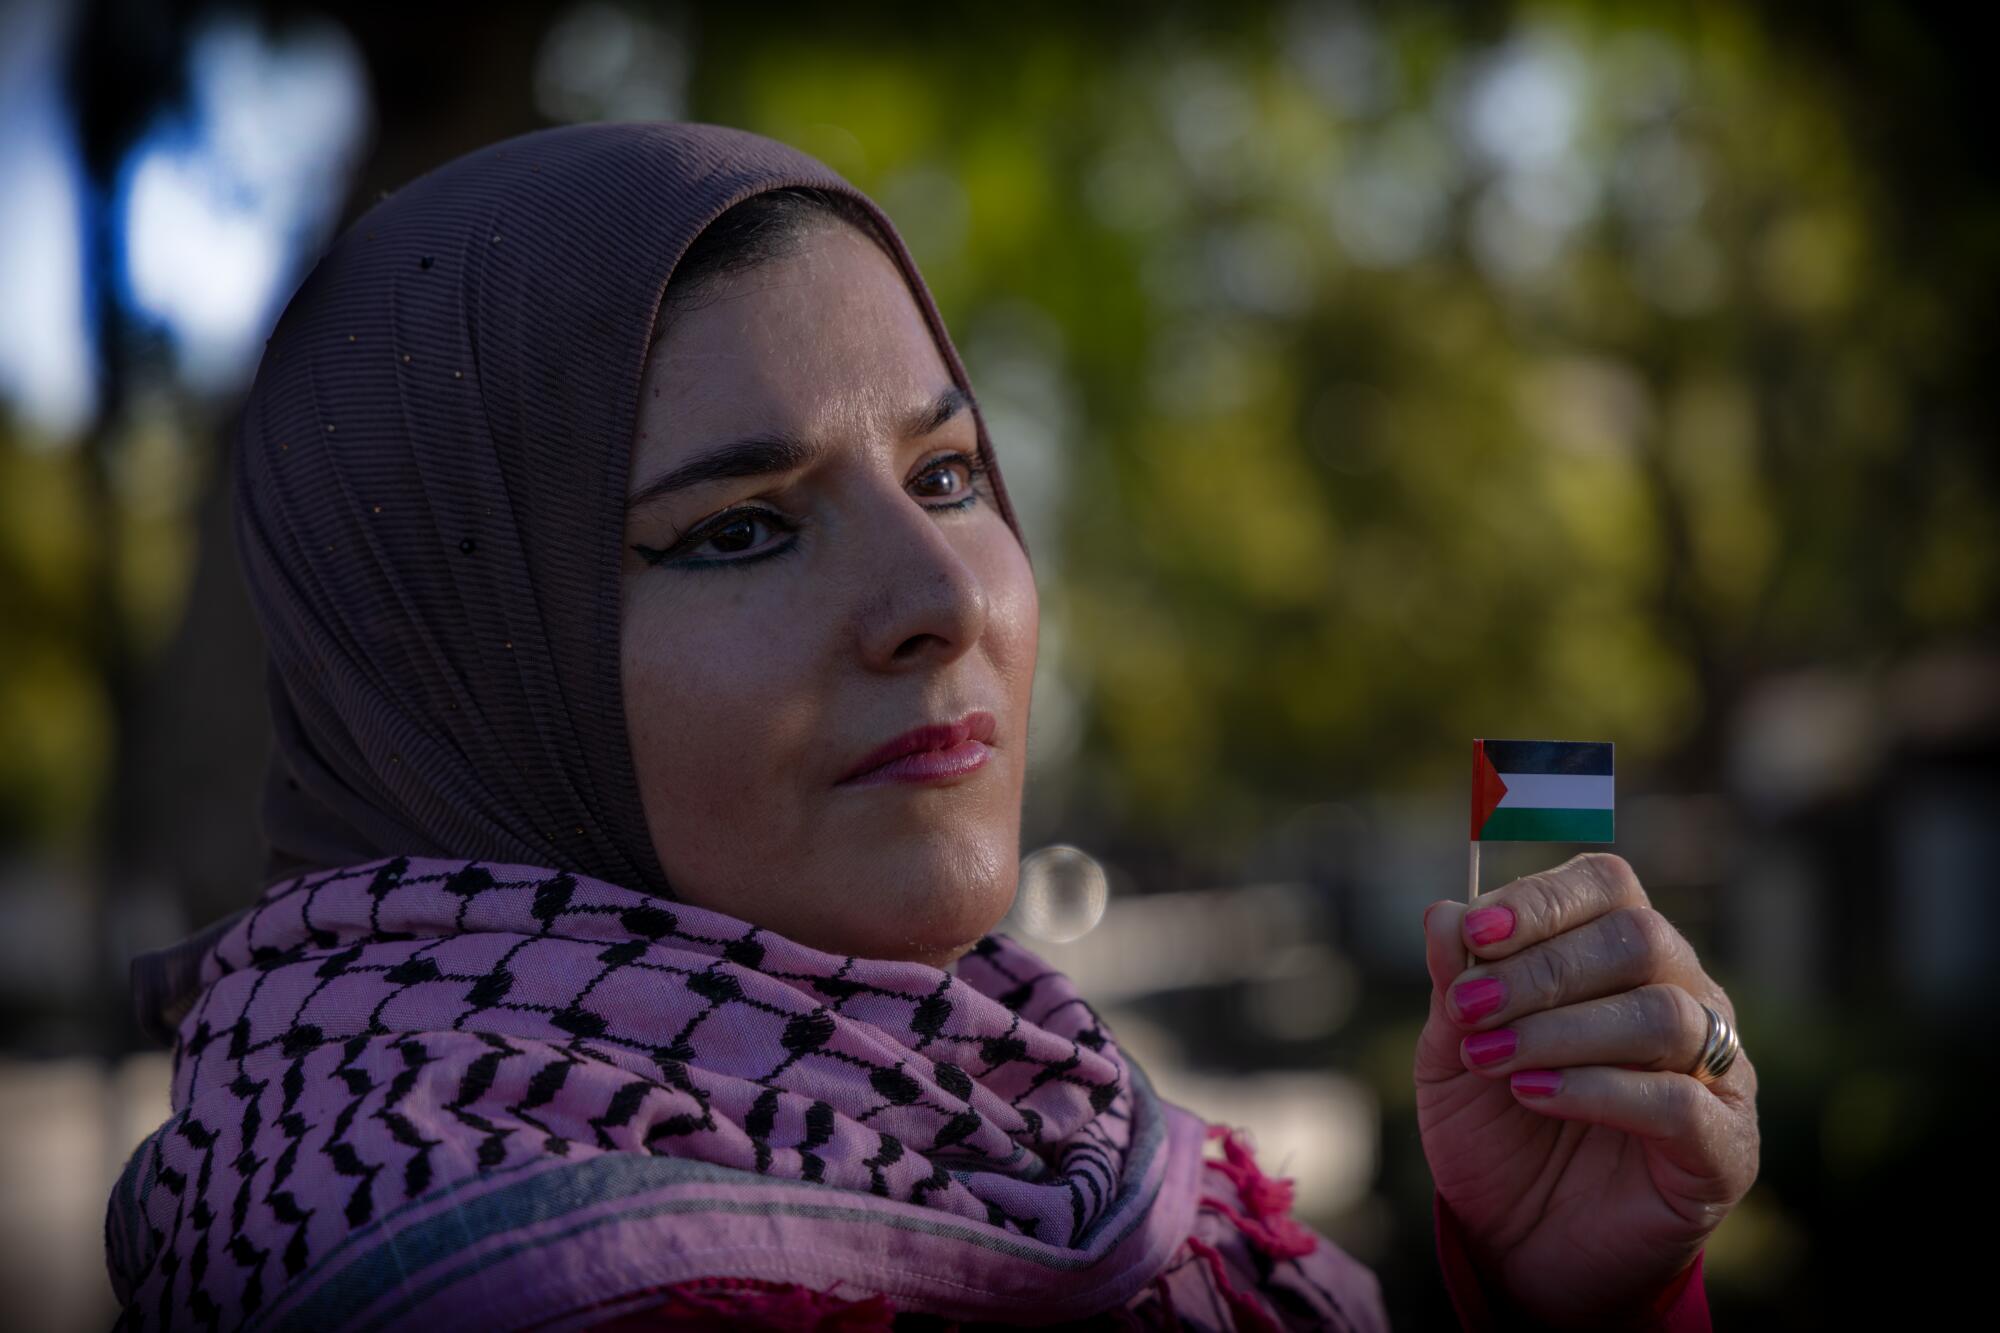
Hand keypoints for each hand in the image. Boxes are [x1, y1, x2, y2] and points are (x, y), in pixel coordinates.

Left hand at [1414, 854, 1758, 1327]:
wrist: (1522, 1244)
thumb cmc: (1496, 1131)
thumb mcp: (1452, 1053)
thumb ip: (1454, 984)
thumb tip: (1445, 911)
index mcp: (1620, 957)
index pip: (1607, 886)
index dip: (1543, 900)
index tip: (1476, 934)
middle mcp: (1683, 997)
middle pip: (1639, 939)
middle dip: (1541, 969)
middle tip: (1470, 1010)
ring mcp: (1715, 1070)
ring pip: (1662, 1014)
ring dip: (1561, 1030)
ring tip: (1490, 1059)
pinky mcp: (1725, 1146)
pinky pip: (1678, 1100)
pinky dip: (1596, 1089)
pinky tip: (1533, 1094)